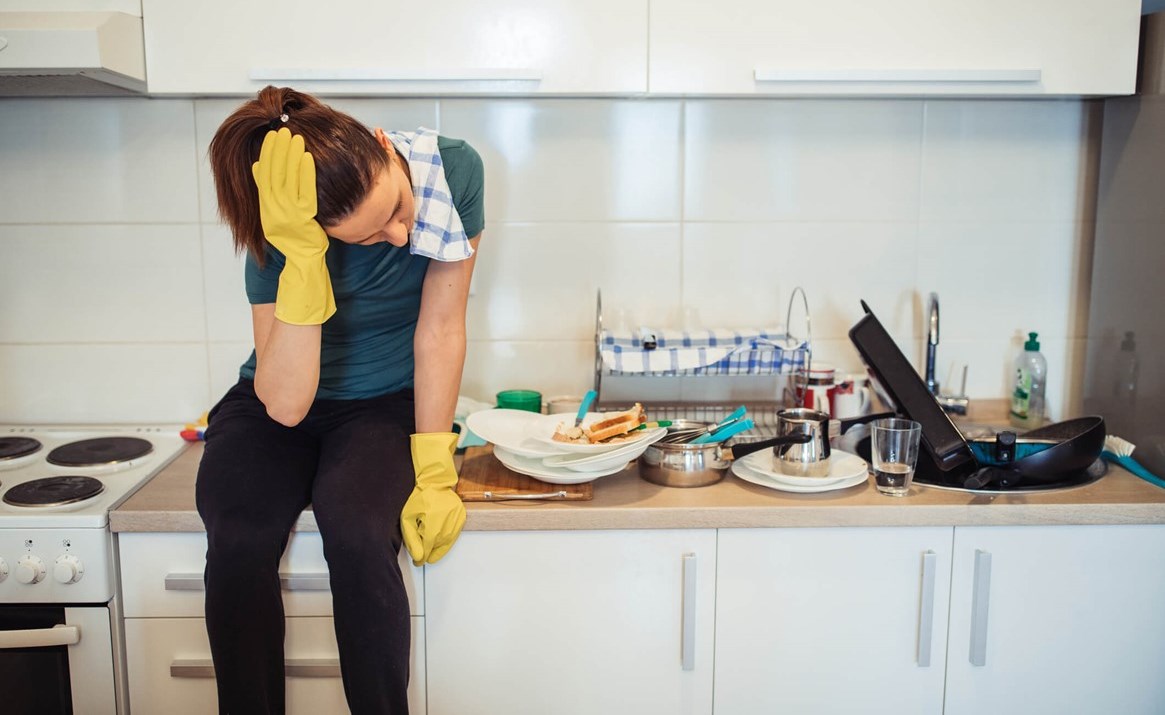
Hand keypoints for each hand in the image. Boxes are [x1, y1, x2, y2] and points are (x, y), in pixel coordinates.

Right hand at [251, 127, 335, 324]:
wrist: (303, 264)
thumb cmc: (296, 238)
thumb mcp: (276, 215)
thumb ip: (268, 193)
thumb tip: (257, 167)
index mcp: (265, 208)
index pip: (263, 175)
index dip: (267, 155)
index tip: (271, 137)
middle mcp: (272, 211)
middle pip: (273, 174)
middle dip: (277, 150)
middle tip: (282, 130)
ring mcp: (287, 215)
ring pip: (287, 180)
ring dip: (290, 157)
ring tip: (294, 138)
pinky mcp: (303, 219)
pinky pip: (304, 191)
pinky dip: (304, 174)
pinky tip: (307, 158)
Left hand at [400, 432, 465, 565]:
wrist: (434, 481)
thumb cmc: (418, 497)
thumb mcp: (407, 518)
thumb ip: (412, 539)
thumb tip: (418, 557)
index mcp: (433, 522)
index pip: (428, 548)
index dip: (421, 557)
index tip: (417, 561)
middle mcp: (447, 522)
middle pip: (438, 546)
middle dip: (429, 551)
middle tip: (422, 552)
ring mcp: (457, 519)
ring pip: (448, 542)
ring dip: (438, 547)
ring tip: (429, 543)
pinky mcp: (461, 516)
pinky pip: (455, 534)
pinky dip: (447, 538)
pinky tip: (439, 535)